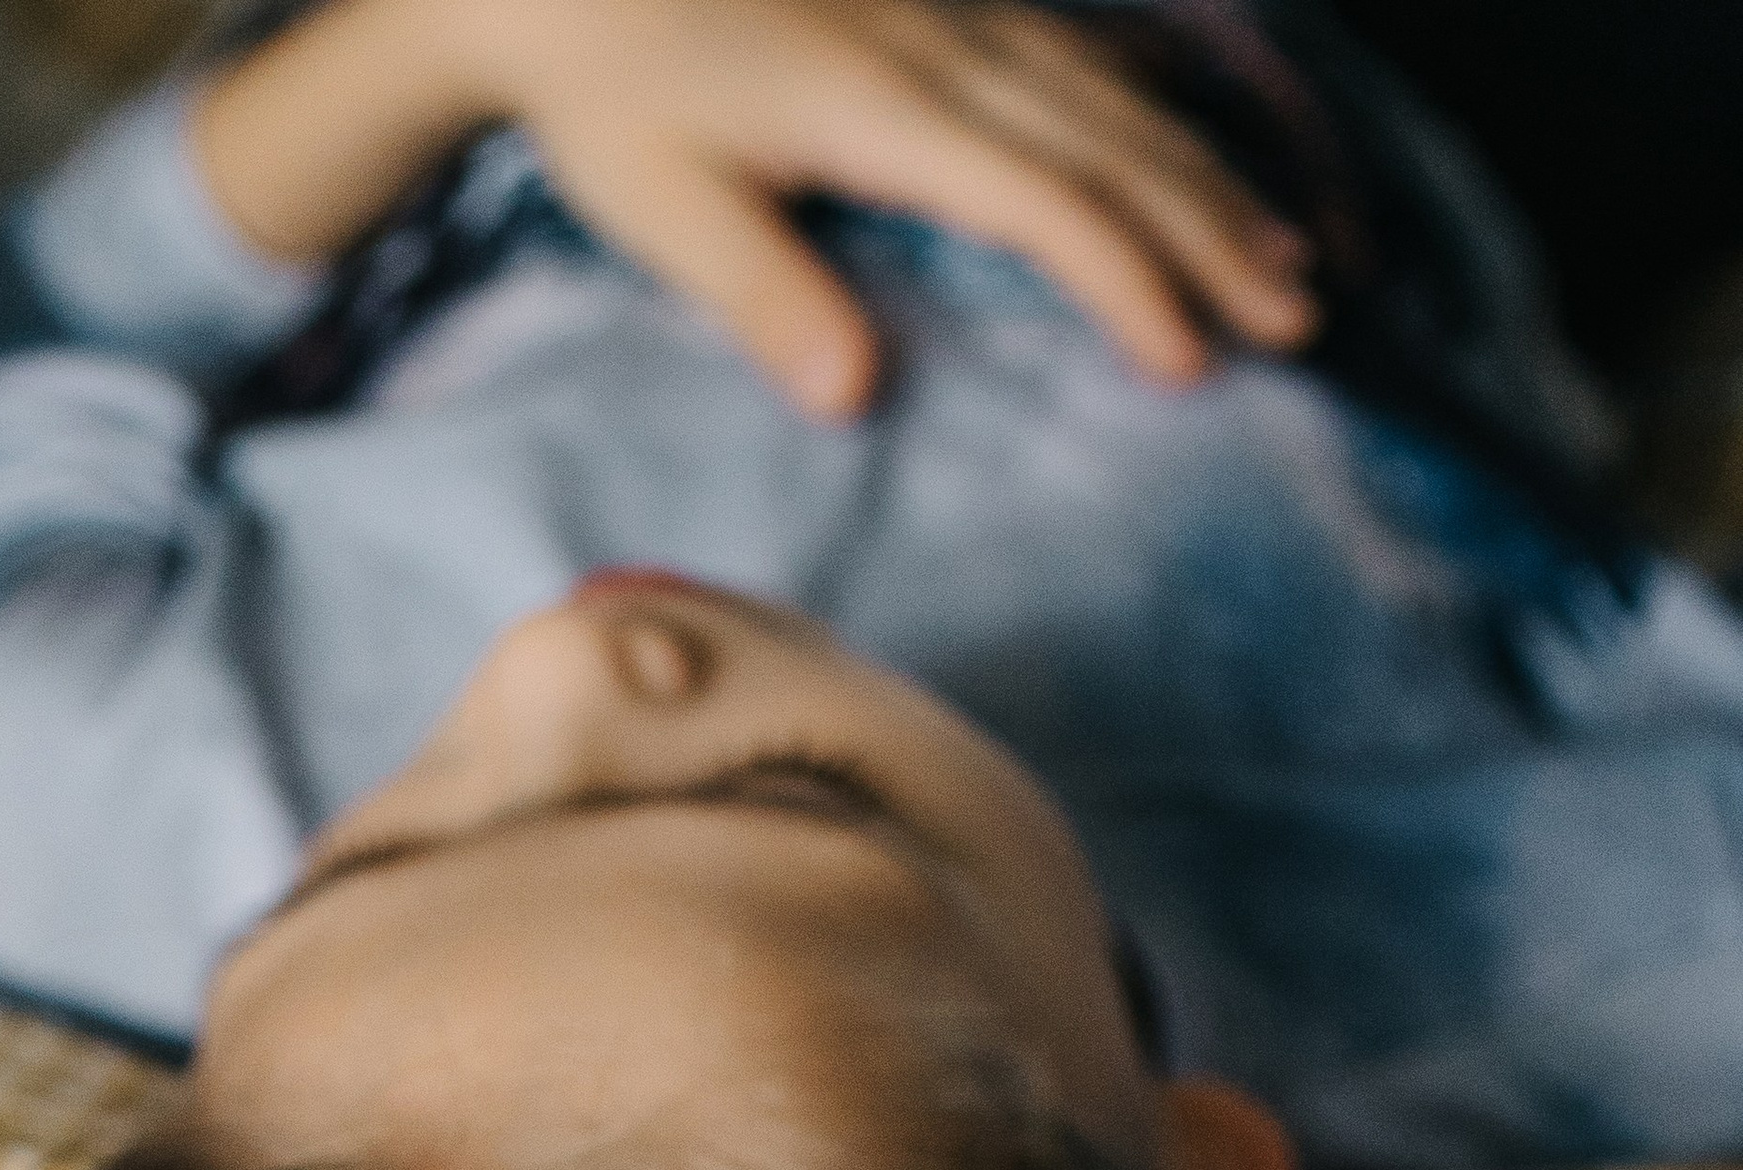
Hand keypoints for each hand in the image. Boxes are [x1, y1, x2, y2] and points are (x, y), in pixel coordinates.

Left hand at [195, 0, 1316, 413]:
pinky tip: (1203, 154)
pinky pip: (1084, 49)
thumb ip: (761, 294)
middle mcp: (943, 39)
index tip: (1188, 365)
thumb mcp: (659, 205)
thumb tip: (851, 398)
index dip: (1124, 282)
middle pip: (1111, 142)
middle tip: (1295, 323)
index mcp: (881, 102)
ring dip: (1208, 176)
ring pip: (1115, 90)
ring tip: (1287, 259)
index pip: (1040, 200)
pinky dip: (1159, 108)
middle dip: (1212, 233)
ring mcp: (956, 6)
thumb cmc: (606, 94)